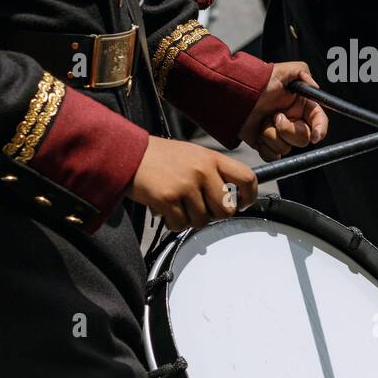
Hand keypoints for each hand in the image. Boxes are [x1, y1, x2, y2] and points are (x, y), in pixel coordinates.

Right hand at [128, 137, 257, 229]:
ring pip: (202, 220)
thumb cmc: (160, 157)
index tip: (242, 204)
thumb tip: (230, 199)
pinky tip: (166, 211)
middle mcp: (202, 170)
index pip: (247, 178)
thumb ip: (213, 172)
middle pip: (226, 209)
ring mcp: (186, 185)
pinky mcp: (168, 198)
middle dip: (214, 215)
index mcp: (212, 158)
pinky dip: (174, 223)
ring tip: (178, 205)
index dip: (249, 196)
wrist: (128, 153)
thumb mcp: (193, 155)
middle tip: (199, 208)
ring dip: (190, 219)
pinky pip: (181, 224)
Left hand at [239, 61, 328, 160]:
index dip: (320, 130)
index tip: (314, 136)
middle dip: (287, 130)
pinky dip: (265, 147)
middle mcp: (293, 122)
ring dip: (272, 136)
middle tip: (275, 116)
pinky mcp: (267, 145)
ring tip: (263, 121)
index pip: (319, 121)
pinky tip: (258, 135)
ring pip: (286, 148)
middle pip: (303, 139)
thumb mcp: (283, 70)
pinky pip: (273, 156)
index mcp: (302, 106)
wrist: (234, 96)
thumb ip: (303, 72)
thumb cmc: (258, 82)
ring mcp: (280, 135)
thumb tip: (316, 87)